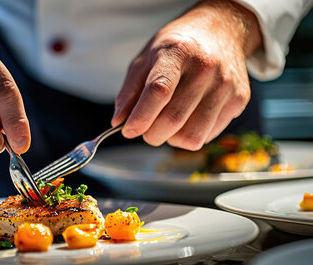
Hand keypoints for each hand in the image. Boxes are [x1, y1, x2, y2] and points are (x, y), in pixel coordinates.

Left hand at [111, 0, 261, 149]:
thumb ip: (129, 91)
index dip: (141, 117)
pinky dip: (190, 136)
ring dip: (171, 139)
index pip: (159, 91)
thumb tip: (119, 122)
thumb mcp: (146, 58)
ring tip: (167, 124)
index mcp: (178, 52)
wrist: (221, 30)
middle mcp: (206, 67)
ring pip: (192, 136)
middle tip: (145, 129)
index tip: (128, 130)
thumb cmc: (178, 47)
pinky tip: (187, 118)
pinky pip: (208, 136)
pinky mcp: (239, 100)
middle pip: (173, 119)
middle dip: (151, 134)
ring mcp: (226, 85)